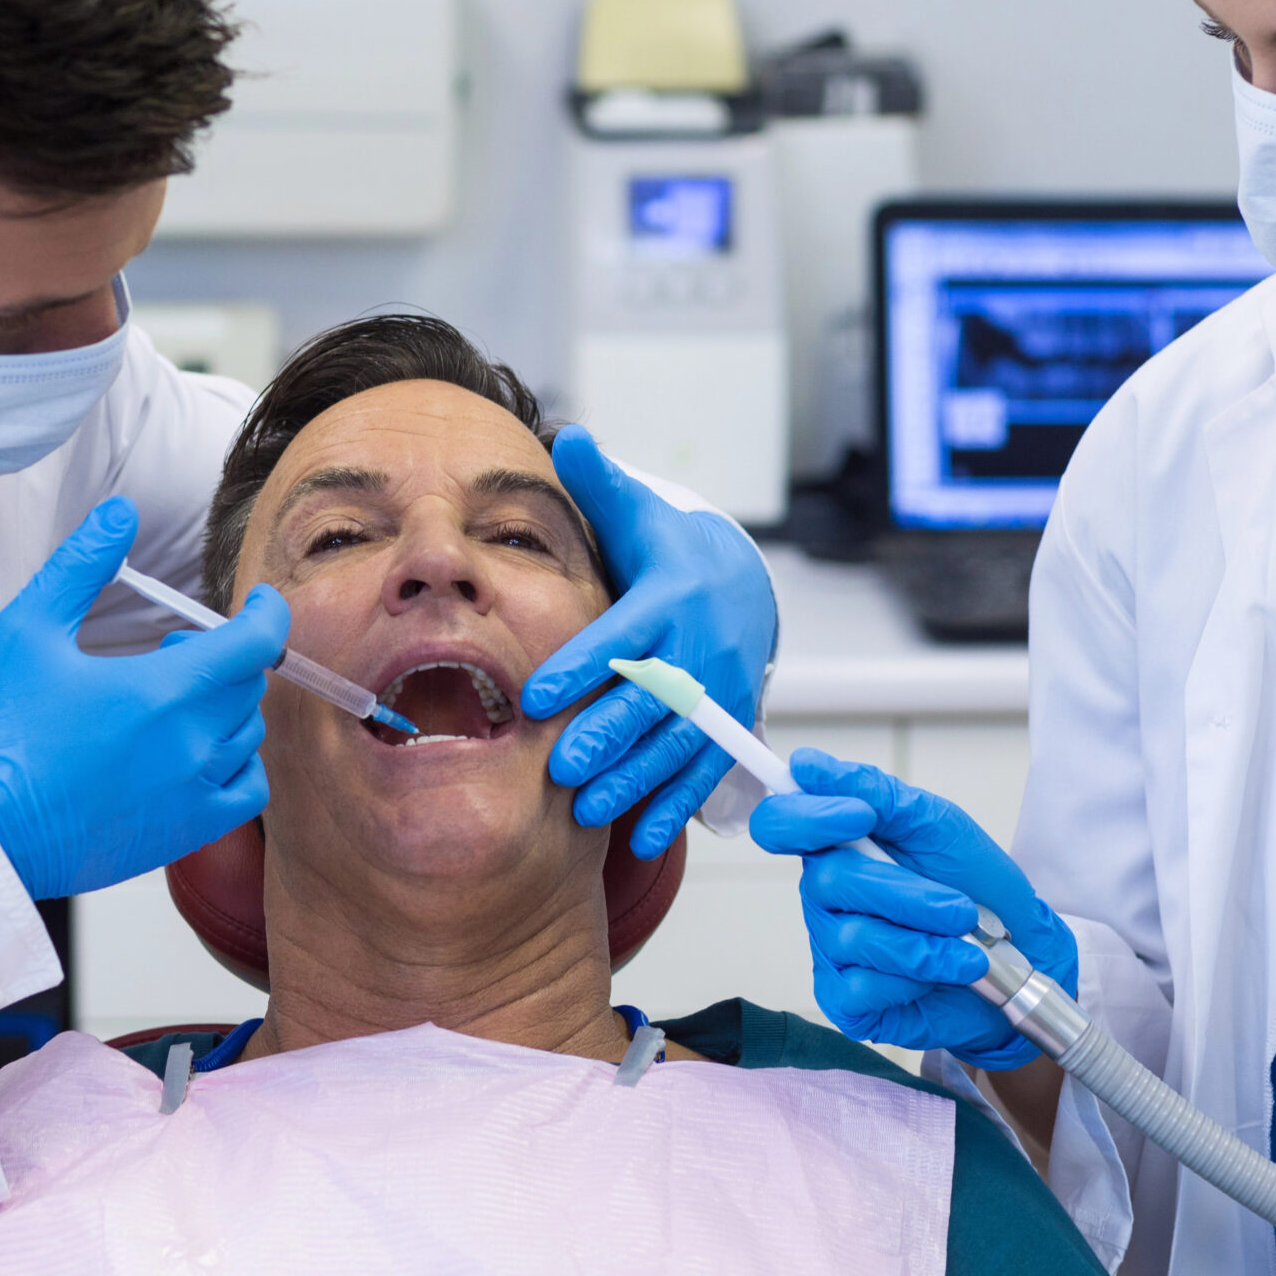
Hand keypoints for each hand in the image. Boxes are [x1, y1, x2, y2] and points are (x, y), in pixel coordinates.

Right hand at [0, 498, 284, 899]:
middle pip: (248, 684)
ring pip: (247, 733)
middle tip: (171, 651)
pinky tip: (197, 751)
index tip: (259, 601)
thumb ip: (82, 564)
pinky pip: (248, 791)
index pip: (256, 643)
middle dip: (224, 656)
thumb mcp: (27, 629)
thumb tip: (121, 512)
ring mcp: (193, 793)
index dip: (267, 613)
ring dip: (225, 705)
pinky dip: (238, 762)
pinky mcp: (186, 832)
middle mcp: (190, 745)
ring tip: (173, 700)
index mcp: (161, 692)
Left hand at [521, 426, 775, 857]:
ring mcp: (720, 693)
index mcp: (669, 600)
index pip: (623, 637)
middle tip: (559, 770)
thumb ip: (599, 485)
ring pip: (677, 745)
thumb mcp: (640, 514)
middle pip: (654, 700)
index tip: (534, 697)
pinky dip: (673, 808)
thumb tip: (564, 435)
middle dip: (609, 737)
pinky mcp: (729, 726)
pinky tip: (636, 839)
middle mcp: (700, 649)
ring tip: (586, 811)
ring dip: (634, 782)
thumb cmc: (669, 551)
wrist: (741, 585)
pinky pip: (704, 772)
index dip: (582, 668)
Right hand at [747, 751, 1076, 1068]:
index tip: (862, 816)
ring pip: (854, 937)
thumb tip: (807, 764)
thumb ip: (875, 791)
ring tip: (967, 946)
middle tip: (959, 905)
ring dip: (925, 943)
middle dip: (906, 893)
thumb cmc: (980, 886)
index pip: (779, 823)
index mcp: (836, 845)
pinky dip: (916, 979)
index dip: (807, 817)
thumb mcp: (937, 824)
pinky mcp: (846, 1000)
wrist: (1024, 957)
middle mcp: (824, 896)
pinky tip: (941, 975)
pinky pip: (863, 987)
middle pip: (825, 881)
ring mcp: (831, 950)